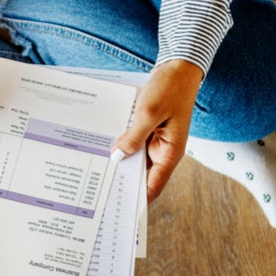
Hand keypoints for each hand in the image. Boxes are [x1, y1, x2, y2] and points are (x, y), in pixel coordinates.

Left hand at [112, 59, 203, 201]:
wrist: (178, 66)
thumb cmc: (170, 88)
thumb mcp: (149, 113)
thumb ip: (133, 137)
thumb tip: (117, 156)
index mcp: (170, 153)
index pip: (153, 186)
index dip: (137, 200)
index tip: (120, 209)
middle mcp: (164, 151)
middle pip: (141, 173)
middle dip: (123, 179)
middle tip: (100, 190)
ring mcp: (156, 140)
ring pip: (135, 157)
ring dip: (120, 159)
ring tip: (97, 171)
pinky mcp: (149, 129)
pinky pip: (134, 142)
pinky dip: (122, 144)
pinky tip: (105, 145)